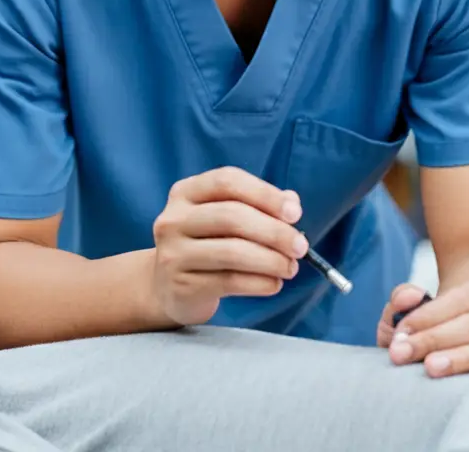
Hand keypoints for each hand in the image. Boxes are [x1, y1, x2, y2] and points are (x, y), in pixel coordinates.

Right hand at [151, 167, 307, 325]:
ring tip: (291, 268)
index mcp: (186, 191)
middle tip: (301, 247)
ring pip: (231, 252)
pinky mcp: (180, 286)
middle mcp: (173, 219)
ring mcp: (172, 253)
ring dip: (270, 260)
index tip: (295, 212)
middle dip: (274, 231)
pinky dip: (259, 283)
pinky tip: (274, 284)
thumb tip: (292, 204)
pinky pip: (228, 281)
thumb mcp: (227, 217)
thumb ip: (259, 205)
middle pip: (231, 216)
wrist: (168, 287)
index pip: (228, 181)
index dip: (265, 194)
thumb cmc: (209, 243)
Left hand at [377, 282, 468, 380]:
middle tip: (402, 353)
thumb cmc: (439, 327)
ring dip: (460, 358)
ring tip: (431, 367)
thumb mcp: (419, 308)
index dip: (426, 316)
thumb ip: (404, 298)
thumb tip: (407, 297)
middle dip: (432, 340)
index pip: (455, 301)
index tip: (399, 333)